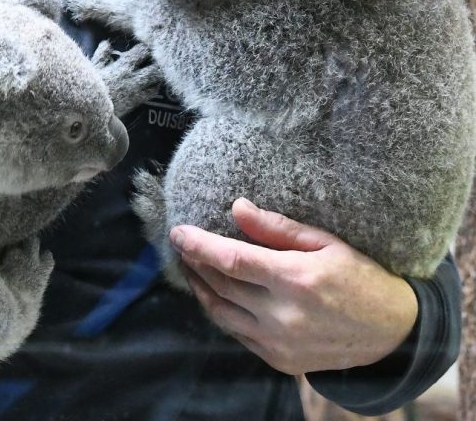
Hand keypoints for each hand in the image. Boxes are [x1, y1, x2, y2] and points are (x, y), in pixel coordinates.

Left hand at [171, 198, 418, 374]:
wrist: (393, 333)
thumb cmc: (361, 277)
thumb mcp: (327, 242)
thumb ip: (277, 228)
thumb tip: (237, 208)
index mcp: (296, 279)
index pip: (232, 259)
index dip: (199, 245)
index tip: (178, 232)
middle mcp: (283, 315)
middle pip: (221, 285)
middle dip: (196, 263)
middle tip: (182, 245)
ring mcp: (280, 343)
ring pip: (222, 313)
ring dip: (201, 289)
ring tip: (191, 269)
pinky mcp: (280, 361)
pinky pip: (238, 334)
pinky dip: (222, 312)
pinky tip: (216, 295)